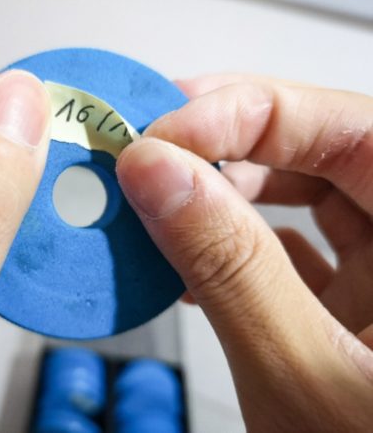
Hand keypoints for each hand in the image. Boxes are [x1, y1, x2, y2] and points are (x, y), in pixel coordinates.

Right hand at [116, 75, 372, 431]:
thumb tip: (156, 175)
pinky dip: (228, 245)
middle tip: (145, 154)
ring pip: (300, 193)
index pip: (346, 126)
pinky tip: (182, 259)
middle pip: (320, 148)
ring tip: (153, 203)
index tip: (159, 135)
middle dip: (222, 145)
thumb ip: (229, 267)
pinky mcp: (352, 305)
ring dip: (218, 194)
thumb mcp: (304, 381)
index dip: (246, 114)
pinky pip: (288, 246)